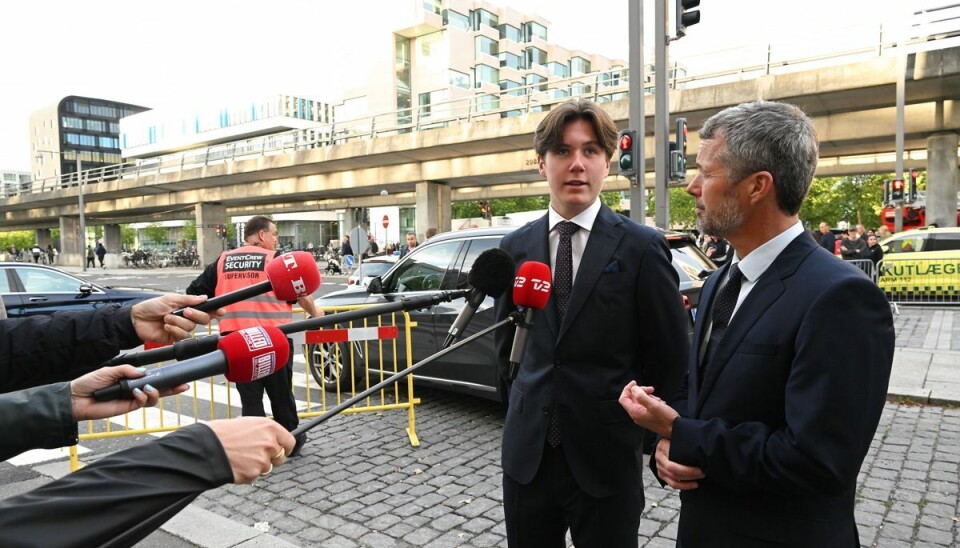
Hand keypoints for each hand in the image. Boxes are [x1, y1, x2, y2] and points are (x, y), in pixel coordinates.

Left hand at [70, 365, 188, 420]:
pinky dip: (143, 397)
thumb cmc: (90, 383)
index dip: (166, 379)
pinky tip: (138, 392)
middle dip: (172, 389)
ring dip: (156, 393)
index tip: (178, 377)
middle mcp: (135, 390)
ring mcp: (132, 399)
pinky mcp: (127, 408)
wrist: (76, 397)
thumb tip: (144, 372)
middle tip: (182, 386)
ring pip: (153, 398)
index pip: (153, 379)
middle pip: (159, 390)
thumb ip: (127, 370)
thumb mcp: (109, 370)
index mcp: (132, 379)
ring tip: (149, 388)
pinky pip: (142, 404)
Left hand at [131, 294, 223, 343]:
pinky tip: (166, 326)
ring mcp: (181, 328)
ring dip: (178, 322)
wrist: (137, 320)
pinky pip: (182, 336)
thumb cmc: (151, 307)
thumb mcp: (170, 299)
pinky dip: (174, 329)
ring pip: (191, 328)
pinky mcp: (175, 337)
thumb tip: (204, 298)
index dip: (215, 310)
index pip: (205, 309)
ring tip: (167, 318)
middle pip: (203, 320)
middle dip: (196, 315)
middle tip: (186, 311)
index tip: (221, 311)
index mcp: (188, 307)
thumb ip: (188, 299)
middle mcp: (187, 318)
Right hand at [206, 418, 295, 483]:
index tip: (283, 451)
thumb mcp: (247, 424)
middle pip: (281, 457)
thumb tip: (272, 439)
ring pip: (266, 468)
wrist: (206, 447)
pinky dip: (246, 473)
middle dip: (271, 459)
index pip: (290, 441)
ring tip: (240, 457)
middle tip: (256, 456)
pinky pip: (254, 476)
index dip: (286, 448)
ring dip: (257, 466)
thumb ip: (264, 432)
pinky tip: (235, 465)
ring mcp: (262, 460)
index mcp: (270, 427)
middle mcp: (270, 443)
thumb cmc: (223, 433)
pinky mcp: (253, 473)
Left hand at [618, 380, 677, 437]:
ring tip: (658, 400)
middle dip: (641, 392)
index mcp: (635, 412)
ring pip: (640, 401)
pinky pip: (646, 405)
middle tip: (651, 389)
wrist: (675, 430)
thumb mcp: (653, 405)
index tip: (635, 383)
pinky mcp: (648, 417)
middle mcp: (636, 415)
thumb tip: (633, 389)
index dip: (627, 389)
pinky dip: (652, 401)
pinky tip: (660, 403)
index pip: (623, 399)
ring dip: (649, 397)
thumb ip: (641, 396)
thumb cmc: (666, 419)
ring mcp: (642, 416)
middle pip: (632, 398)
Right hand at [655, 438, 704, 490]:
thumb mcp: (676, 437)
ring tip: (700, 478)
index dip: (688, 468)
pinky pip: (673, 484)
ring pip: (673, 480)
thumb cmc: (673, 439)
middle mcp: (659, 459)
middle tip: (702, 473)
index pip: (673, 461)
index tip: (700, 467)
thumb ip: (683, 440)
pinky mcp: (662, 475)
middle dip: (690, 473)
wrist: (665, 442)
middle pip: (673, 471)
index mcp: (662, 447)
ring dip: (688, 481)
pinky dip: (684, 486)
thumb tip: (696, 442)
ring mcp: (659, 468)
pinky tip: (694, 484)